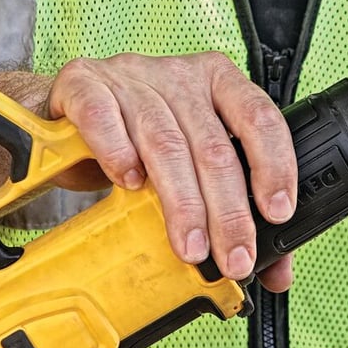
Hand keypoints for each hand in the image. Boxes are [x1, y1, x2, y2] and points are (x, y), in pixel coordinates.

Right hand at [46, 52, 296, 291]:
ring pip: (165, 142)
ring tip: (191, 247)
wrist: (71, 110)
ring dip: (182, 203)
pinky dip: (119, 154)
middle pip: (212, 145)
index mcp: (219, 83)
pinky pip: (104, 118)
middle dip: (227, 211)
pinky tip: (131, 186)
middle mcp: (179, 76)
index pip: (260, 118)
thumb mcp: (193, 164)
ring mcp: (130, 77)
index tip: (276, 213)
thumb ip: (237, 209)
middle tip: (233, 257)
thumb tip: (274, 271)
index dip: (274, 166)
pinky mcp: (83, 84)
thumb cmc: (140, 136)